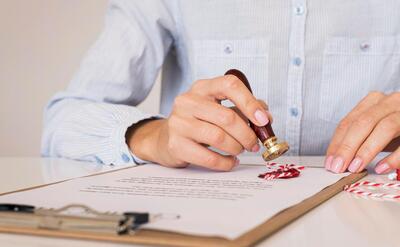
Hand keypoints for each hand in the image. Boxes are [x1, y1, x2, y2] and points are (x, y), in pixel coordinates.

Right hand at [127, 75, 270, 170]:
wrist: (165, 138)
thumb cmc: (198, 122)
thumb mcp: (218, 108)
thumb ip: (243, 110)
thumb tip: (266, 118)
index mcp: (202, 88)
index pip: (229, 85)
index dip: (250, 102)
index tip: (263, 120)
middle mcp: (188, 101)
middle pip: (227, 117)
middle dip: (247, 134)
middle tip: (254, 143)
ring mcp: (179, 123)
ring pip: (218, 138)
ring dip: (236, 148)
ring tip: (240, 150)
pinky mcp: (176, 145)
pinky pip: (208, 157)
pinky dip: (225, 162)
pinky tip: (230, 161)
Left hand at [325, 91, 399, 173]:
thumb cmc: (398, 130)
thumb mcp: (375, 130)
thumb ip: (359, 139)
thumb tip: (337, 159)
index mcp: (374, 102)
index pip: (348, 122)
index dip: (337, 143)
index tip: (330, 162)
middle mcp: (390, 102)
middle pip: (363, 123)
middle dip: (347, 147)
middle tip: (339, 167)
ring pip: (384, 127)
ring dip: (367, 150)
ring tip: (356, 167)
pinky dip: (393, 156)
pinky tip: (382, 167)